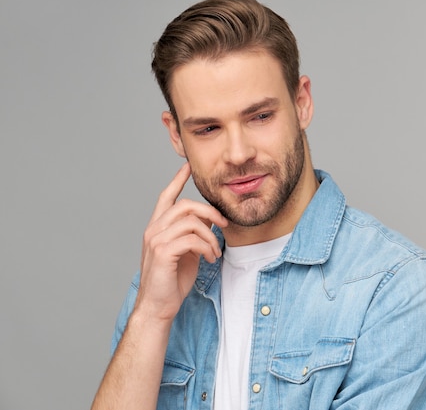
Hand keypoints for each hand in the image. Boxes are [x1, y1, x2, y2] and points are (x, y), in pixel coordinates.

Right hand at [135, 163, 227, 322]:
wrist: (158, 306)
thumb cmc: (171, 281)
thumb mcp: (187, 252)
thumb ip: (194, 233)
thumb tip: (209, 218)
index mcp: (157, 227)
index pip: (166, 197)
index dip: (177, 180)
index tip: (187, 167)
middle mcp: (153, 230)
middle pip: (185, 205)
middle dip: (209, 211)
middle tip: (224, 224)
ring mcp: (156, 240)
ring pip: (191, 221)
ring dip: (210, 235)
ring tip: (215, 251)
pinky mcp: (163, 252)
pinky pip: (192, 238)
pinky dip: (207, 247)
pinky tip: (210, 258)